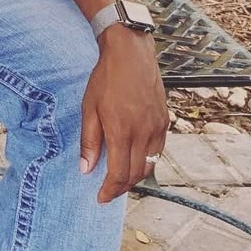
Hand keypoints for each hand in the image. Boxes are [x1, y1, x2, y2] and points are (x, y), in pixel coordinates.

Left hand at [79, 27, 167, 202]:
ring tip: (120, 177)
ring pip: (150, 165)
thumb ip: (89, 140)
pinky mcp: (165, 120)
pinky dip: (147, 160)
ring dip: (135, 176)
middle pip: (136, 174)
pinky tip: (135, 157)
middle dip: (121, 187)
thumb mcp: (89, 107)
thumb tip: (86, 169)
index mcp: (122, 131)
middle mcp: (143, 133)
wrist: (130, 53)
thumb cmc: (105, 78)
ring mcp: (157, 127)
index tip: (100, 198)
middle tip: (108, 190)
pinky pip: (158, 150)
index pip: (119, 174)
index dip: (110, 190)